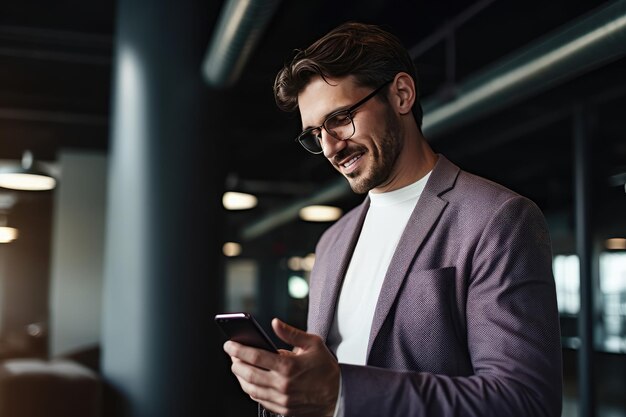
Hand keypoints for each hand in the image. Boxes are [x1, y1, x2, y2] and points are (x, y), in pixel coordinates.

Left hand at [223, 318, 339, 416]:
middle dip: (235, 363)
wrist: (339, 395)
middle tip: (232, 354)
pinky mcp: (282, 409)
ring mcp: (281, 400)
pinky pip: (259, 400)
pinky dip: (250, 390)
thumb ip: (291, 333)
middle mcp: (282, 385)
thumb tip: (274, 322)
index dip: (238, 349)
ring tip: (238, 366)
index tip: (229, 344)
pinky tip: (250, 381)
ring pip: (250, 389)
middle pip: (248, 374)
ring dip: (240, 377)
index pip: (255, 357)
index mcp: (289, 366)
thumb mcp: (313, 344)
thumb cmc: (326, 368)